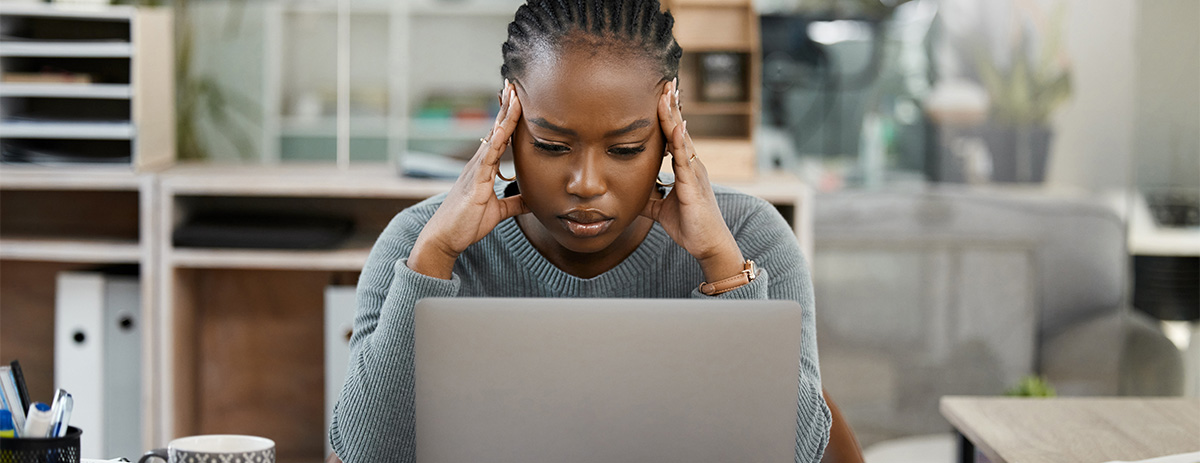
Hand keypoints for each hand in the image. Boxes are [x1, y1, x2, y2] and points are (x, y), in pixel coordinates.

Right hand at [408, 80, 527, 278]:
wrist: (444, 238)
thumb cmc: (466, 223)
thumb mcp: (498, 212)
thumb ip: (514, 202)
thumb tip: (533, 199)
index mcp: (484, 168)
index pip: (500, 137)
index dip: (509, 118)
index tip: (517, 98)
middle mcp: (479, 163)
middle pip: (496, 129)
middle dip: (506, 107)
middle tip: (514, 84)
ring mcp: (475, 170)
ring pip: (493, 137)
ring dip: (504, 117)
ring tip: (513, 95)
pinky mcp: (474, 182)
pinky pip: (486, 158)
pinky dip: (495, 142)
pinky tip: (502, 128)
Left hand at [640, 79, 745, 282]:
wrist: (708, 246)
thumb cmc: (690, 226)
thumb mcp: (661, 209)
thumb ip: (649, 197)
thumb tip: (632, 192)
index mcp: (685, 167)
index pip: (674, 135)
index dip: (667, 115)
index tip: (661, 93)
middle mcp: (692, 165)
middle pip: (680, 128)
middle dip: (672, 105)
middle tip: (666, 80)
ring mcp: (694, 173)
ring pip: (682, 138)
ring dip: (674, 115)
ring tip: (668, 93)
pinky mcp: (693, 185)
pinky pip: (685, 159)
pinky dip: (680, 141)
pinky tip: (676, 126)